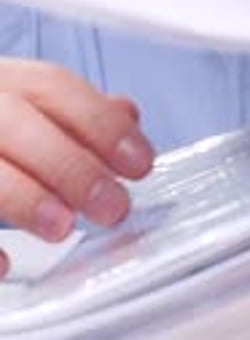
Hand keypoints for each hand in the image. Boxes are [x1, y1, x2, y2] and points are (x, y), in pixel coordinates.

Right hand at [0, 59, 154, 276]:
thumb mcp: (26, 103)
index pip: (55, 87)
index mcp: (4, 80)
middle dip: (71, 164)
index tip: (140, 162)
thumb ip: (74, 112)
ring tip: (61, 226)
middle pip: (19, 123)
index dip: (102, 124)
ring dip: (23, 195)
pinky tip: (4, 263)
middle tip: (112, 205)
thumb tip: (127, 115)